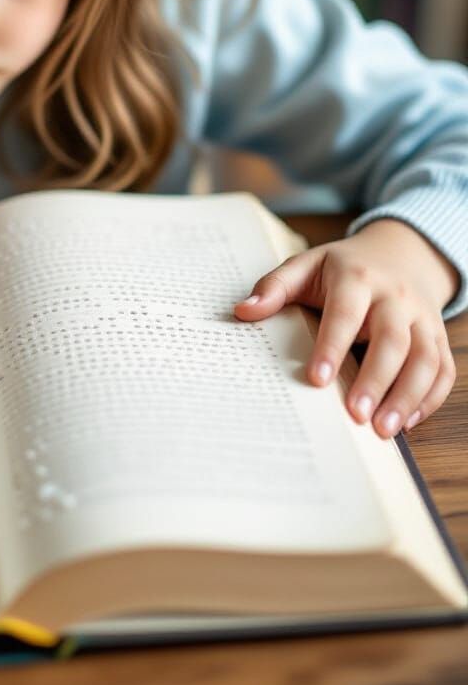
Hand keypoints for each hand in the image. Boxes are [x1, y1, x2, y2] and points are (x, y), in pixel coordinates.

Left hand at [233, 219, 457, 438]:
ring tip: (382, 430)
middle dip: (376, 379)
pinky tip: (405, 422)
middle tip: (356, 416)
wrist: (398, 254)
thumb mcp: (305, 265)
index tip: (316, 378)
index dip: (332, 346)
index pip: (346, 313)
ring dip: (407, 396)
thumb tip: (242, 311)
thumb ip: (274, 287)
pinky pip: (443, 369)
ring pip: (426, 358)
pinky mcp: (438, 336)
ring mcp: (422, 317)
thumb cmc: (341, 267)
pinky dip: (430, 397)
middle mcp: (396, 297)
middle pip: (394, 340)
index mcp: (357, 277)